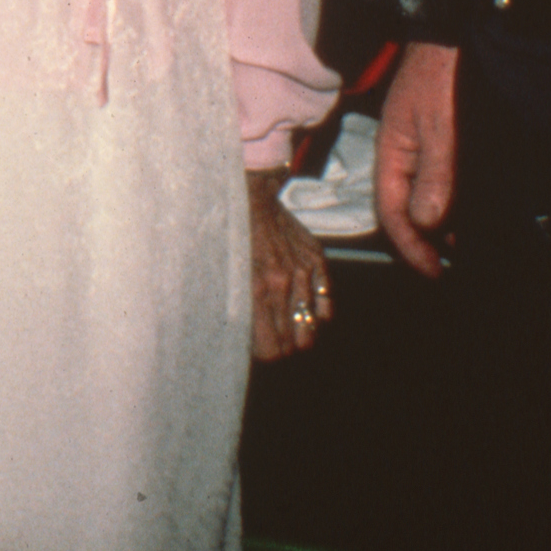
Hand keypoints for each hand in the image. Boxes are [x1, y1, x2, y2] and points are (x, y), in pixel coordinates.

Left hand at [248, 169, 332, 362]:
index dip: (267, 354)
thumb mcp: (223, 274)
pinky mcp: (316, 260)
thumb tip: (245, 340)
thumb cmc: (230, 234)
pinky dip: (319, 312)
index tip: (261, 350)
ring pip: (312, 327)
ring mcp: (303, 272)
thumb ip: (236, 307)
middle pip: (293, 342)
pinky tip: (306, 310)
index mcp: (256, 291)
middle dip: (283, 346)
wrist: (251, 195)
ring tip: (290, 328)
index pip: (272, 349)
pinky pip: (327, 302)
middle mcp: (282, 285)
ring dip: (301, 332)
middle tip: (274, 340)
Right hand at [373, 41, 459, 277]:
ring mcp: (417, 147)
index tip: (434, 269)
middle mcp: (400, 155)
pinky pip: (435, 180)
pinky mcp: (436, 140)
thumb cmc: (441, 75)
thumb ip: (434, 173)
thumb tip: (426, 222)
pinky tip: (467, 210)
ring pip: (421, 197)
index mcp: (391, 153)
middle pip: (403, 209)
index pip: (391, 212)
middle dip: (423, 240)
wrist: (451, 34)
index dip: (410, 245)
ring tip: (463, 244)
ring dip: (438, 223)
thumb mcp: (440, 126)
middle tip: (450, 263)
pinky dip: (449, 200)